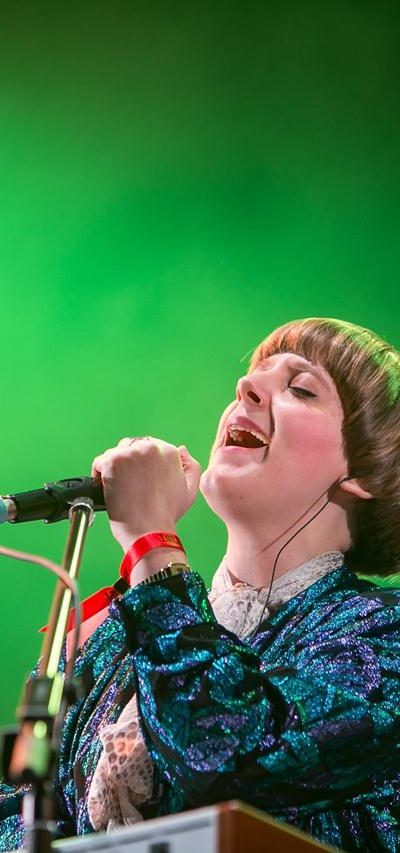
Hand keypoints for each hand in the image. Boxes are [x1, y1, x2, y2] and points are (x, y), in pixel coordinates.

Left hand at [91, 437, 201, 551]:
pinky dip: (99, 474)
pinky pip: (99, 462)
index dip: (140, 462)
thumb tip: (181, 449)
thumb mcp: (190, 489)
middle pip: (130, 446)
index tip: (137, 477)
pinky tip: (106, 487)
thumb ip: (190, 466)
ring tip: (118, 487)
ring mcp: (130, 454)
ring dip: (113, 468)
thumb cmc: (166, 515)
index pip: (148, 445)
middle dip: (126, 463)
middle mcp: (150, 448)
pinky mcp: (113, 463)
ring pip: (114, 454)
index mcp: (169, 452)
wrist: (149, 532)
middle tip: (126, 484)